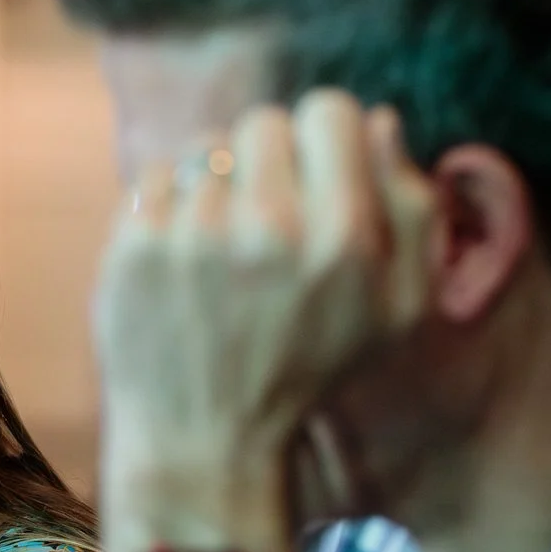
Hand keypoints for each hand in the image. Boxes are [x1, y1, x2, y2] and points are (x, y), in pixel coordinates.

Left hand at [93, 91, 434, 551]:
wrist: (207, 441)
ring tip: (223, 248)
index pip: (330, 110)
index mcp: (344, 238)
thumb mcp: (399, 312)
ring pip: (208, 148)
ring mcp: (196, 235)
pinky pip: (158, 175)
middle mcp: (270, 228)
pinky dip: (170, 206)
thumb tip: (382, 121)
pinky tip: (183, 259)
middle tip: (267, 223)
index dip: (324, 139)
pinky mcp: (138, 246)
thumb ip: (413, 211)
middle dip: (269, 163)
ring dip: (218, 185)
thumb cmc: (310, 371)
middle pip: (264, 123)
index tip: (315, 178)